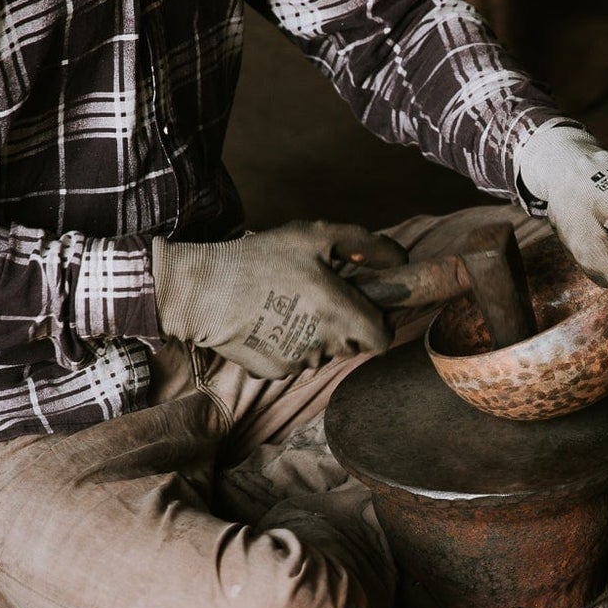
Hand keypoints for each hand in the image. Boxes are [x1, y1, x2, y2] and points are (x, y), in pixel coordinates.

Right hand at [151, 221, 407, 378]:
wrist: (205, 289)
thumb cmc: (263, 258)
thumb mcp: (317, 235)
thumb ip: (366, 245)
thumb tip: (401, 258)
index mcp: (341, 314)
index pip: (381, 339)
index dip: (376, 322)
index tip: (359, 304)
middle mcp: (325, 345)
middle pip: (352, 345)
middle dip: (345, 325)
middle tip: (317, 296)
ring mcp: (298, 362)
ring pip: (323, 353)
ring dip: (316, 334)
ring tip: (286, 303)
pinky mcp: (274, 371)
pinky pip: (294, 360)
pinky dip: (288, 344)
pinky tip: (267, 320)